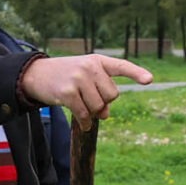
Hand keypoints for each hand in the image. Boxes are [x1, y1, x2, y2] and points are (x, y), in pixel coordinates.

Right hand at [19, 53, 154, 123]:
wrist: (36, 74)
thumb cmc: (65, 77)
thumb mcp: (84, 79)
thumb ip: (99, 92)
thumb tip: (106, 115)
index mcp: (97, 61)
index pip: (121, 66)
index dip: (136, 73)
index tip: (149, 80)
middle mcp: (90, 67)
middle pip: (111, 95)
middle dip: (103, 103)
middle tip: (90, 102)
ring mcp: (79, 79)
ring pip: (98, 107)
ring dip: (92, 113)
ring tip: (81, 107)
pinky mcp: (68, 92)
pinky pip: (85, 114)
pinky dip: (86, 122)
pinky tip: (84, 123)